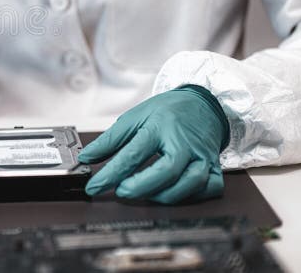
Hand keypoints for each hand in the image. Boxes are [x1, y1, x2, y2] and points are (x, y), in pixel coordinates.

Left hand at [77, 85, 229, 203]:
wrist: (201, 104)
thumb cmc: (166, 112)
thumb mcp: (134, 117)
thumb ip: (109, 140)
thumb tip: (86, 157)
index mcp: (159, 127)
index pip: (133, 154)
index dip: (111, 174)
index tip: (94, 186)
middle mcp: (183, 142)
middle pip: (166, 171)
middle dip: (141, 186)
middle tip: (121, 191)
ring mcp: (202, 156)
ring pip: (189, 184)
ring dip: (164, 195)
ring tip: (142, 193)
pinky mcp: (215, 167)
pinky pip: (208, 188)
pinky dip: (191, 196)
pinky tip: (173, 193)